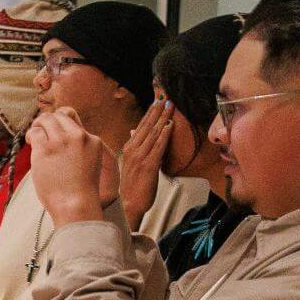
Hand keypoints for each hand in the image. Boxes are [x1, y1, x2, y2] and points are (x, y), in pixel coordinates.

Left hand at [25, 108, 118, 226]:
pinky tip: (30, 143)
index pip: (74, 121)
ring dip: (37, 125)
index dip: (61, 126)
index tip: (55, 135)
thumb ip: (78, 149)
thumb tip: (58, 136)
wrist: (76, 204)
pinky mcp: (46, 148)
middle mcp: (79, 136)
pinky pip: (35, 131)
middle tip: (41, 134)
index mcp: (93, 140)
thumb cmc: (79, 191)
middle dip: (48, 122)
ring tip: (34, 138)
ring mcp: (62, 141)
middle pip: (60, 115)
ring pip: (46, 118)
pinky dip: (31, 135)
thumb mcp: (88, 163)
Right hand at [120, 100, 173, 223]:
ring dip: (162, 118)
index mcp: (129, 148)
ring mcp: (140, 157)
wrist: (129, 203)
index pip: (141, 126)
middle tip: (165, 96)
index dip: (150, 112)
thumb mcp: (131, 163)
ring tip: (170, 106)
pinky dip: (164, 135)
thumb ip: (135, 146)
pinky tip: (169, 125)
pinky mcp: (148, 166)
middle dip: (157, 110)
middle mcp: (133, 150)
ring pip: (153, 133)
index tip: (157, 100)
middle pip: (147, 125)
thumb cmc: (131, 186)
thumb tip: (134, 131)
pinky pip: (158, 147)